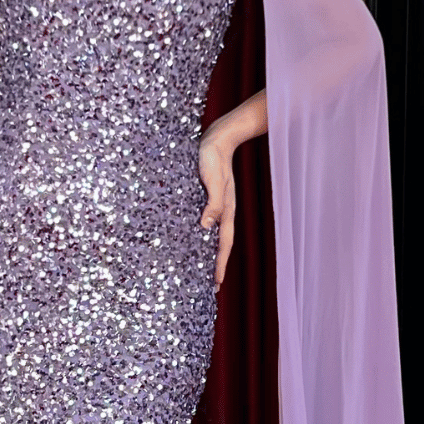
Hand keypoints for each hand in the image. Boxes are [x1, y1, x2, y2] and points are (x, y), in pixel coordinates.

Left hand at [198, 124, 236, 291]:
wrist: (217, 138)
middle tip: (211, 286)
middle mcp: (223, 212)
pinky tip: (196, 239)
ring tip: (203, 268)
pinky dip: (203, 236)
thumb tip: (206, 227)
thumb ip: (213, 203)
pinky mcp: (209, 197)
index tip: (216, 285)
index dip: (219, 265)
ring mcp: (217, 205)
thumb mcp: (213, 181)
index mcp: (226, 211)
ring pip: (214, 235)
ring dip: (210, 253)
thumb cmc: (213, 158)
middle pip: (220, 245)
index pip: (223, 245)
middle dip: (216, 265)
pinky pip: (208, 223)